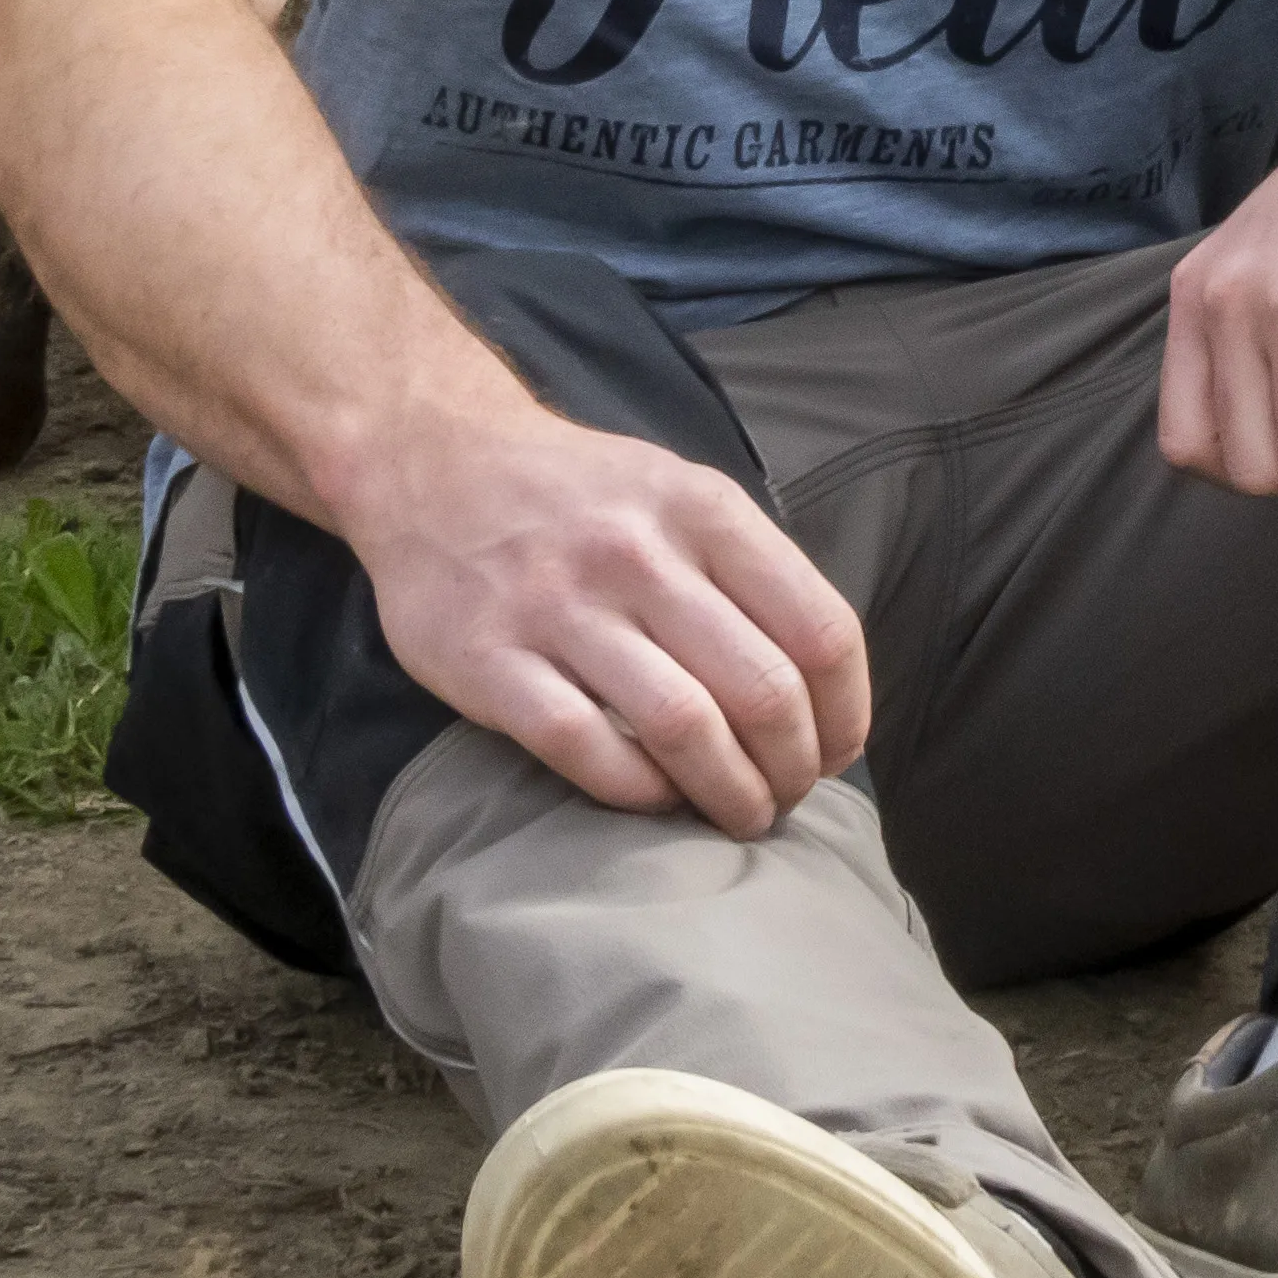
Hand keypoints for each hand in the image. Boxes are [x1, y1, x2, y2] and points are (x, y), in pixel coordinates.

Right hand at [313, 398, 873, 831]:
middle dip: (793, 768)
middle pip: (762, 691)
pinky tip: (658, 798)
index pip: (819, 630)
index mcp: (703, 510)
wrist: (431, 460)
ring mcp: (560, 608)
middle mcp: (638, 554)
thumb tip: (823, 689)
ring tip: (740, 816)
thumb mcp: (678, 491)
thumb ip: (747, 573)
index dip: (845, 713)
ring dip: (730, 794)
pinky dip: (640, 792)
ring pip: (684, 728)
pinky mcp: (489, 662)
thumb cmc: (578, 494)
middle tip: (786, 796)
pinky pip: (588, 750)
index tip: (837, 753)